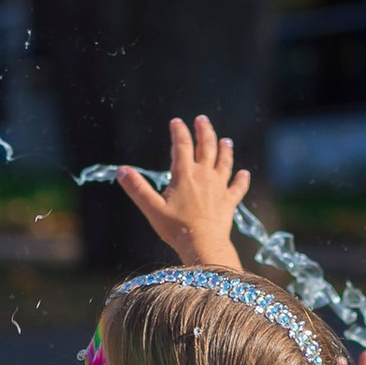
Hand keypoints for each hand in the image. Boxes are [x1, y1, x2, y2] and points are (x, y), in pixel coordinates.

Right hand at [116, 115, 249, 273]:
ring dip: (225, 150)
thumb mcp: (151, 208)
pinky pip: (237, 187)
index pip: (182, 145)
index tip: (176, 122)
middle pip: (207, 147)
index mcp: (185, 175)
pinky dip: (241, 179)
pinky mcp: (229, 202)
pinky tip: (244, 173)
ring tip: (226, 140)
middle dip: (204, 131)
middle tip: (202, 119)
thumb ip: (137, 188)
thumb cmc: (176, 228)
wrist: (203, 245)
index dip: (179, 131)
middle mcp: (204, 176)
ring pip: (224, 162)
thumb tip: (121, 170)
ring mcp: (219, 188)